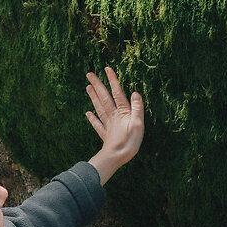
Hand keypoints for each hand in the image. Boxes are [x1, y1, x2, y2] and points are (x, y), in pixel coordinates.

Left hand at [85, 64, 144, 182]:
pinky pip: (97, 124)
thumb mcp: (138, 124)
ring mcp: (108, 125)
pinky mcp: (105, 134)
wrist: (116, 158)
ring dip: (94, 97)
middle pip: (104, 97)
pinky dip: (92, 118)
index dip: (112, 80)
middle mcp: (113, 116)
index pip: (117, 93)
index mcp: (122, 112)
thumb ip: (137, 108)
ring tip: (87, 87)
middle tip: (89, 74)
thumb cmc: (129, 142)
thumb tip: (135, 93)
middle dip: (97, 85)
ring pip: (99, 107)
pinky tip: (87, 113)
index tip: (107, 68)